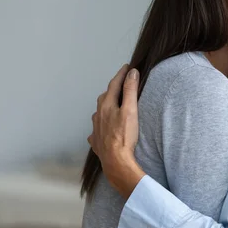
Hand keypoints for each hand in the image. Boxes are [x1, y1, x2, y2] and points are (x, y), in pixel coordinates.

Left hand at [87, 64, 144, 197]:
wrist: (115, 161)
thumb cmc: (124, 136)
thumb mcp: (130, 110)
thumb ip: (130, 90)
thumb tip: (132, 73)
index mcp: (107, 105)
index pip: (114, 85)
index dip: (121, 75)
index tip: (127, 67)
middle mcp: (98, 115)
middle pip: (105, 97)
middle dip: (113, 89)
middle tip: (121, 85)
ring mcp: (96, 128)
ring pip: (99, 113)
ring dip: (106, 107)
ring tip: (113, 105)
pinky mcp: (96, 141)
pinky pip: (97, 129)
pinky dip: (102, 125)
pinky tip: (104, 129)